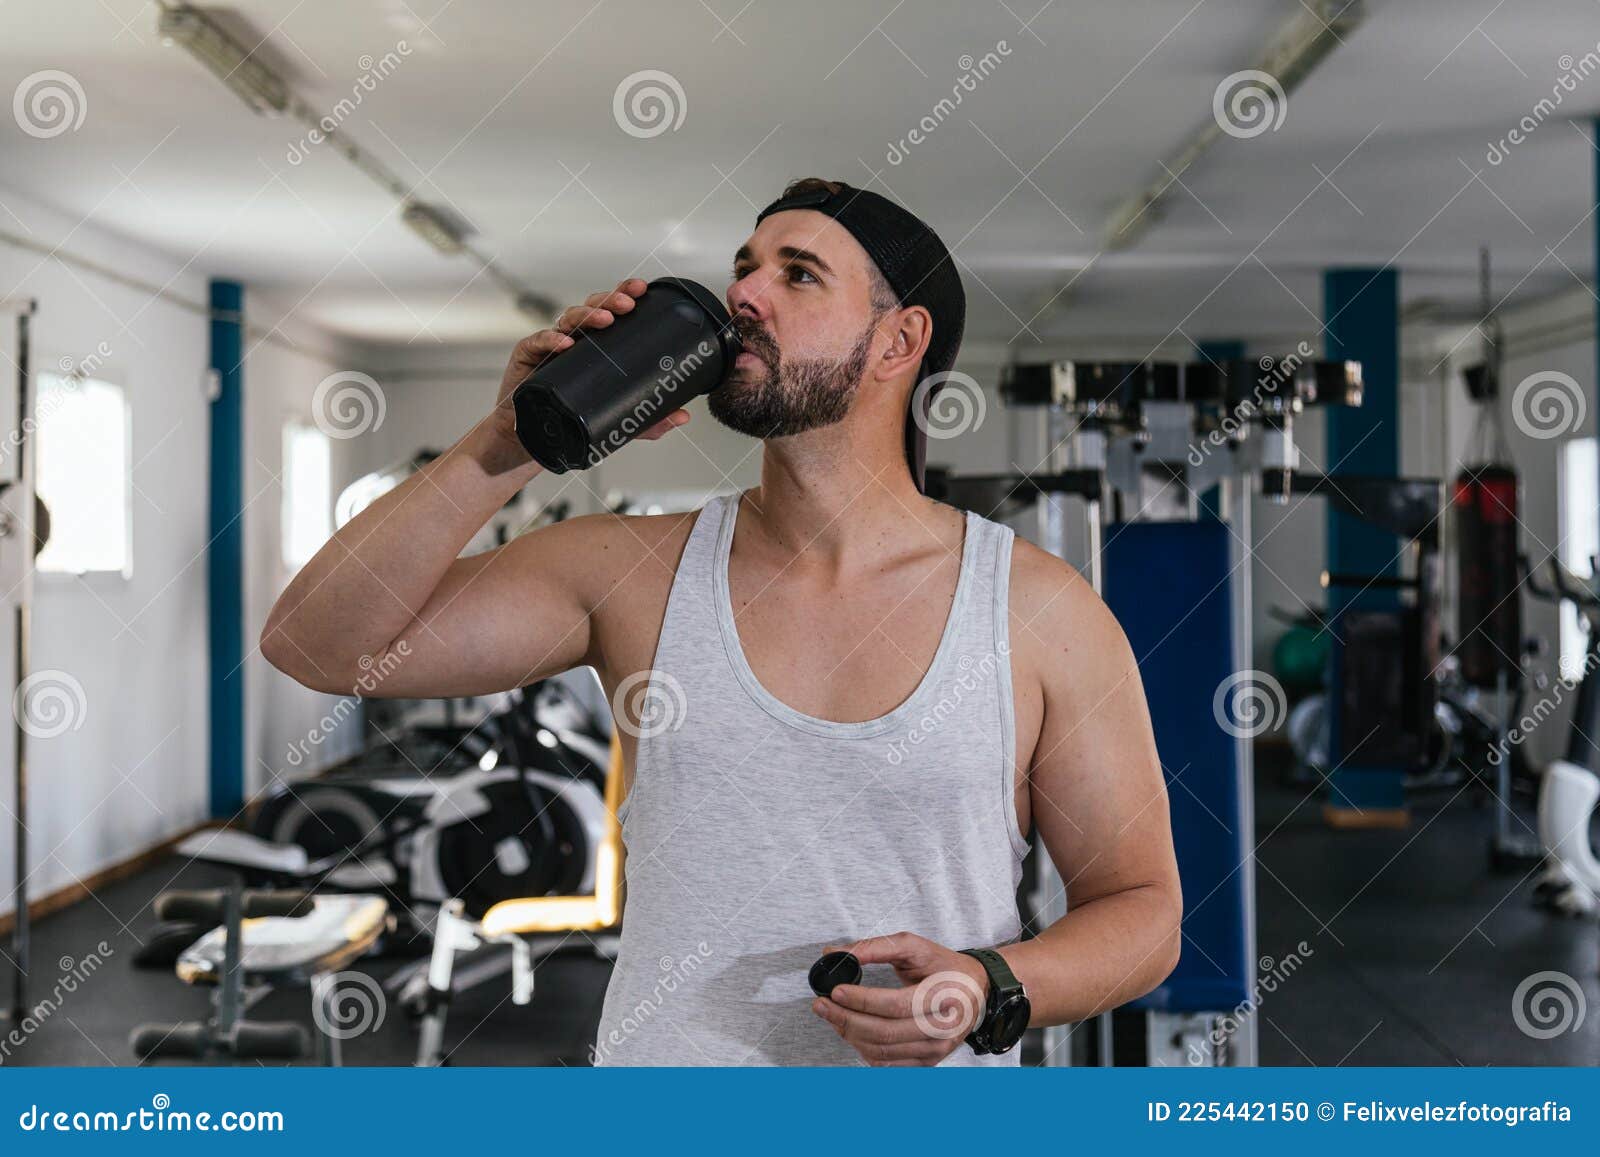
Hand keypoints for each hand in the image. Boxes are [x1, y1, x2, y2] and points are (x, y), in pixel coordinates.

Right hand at [481, 278, 691, 465]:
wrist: (534, 439)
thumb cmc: (574, 419)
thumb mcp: (618, 421)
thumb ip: (650, 420)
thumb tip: (684, 415)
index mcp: (597, 343)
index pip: (612, 311)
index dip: (625, 295)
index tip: (643, 289)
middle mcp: (575, 338)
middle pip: (592, 307)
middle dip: (610, 300)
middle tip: (628, 304)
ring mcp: (551, 345)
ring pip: (568, 318)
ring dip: (587, 314)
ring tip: (605, 320)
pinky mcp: (527, 357)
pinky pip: (537, 342)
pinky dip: (551, 339)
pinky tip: (565, 344)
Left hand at [810, 931, 991, 1066]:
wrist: (975, 989)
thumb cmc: (943, 965)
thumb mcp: (914, 946)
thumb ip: (876, 947)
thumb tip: (835, 953)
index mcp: (943, 996)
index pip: (896, 1005)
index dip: (862, 1001)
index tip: (835, 991)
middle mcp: (943, 1029)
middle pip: (886, 1033)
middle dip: (847, 1020)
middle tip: (822, 1005)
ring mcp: (937, 1050)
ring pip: (883, 1052)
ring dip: (851, 1035)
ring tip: (832, 1016)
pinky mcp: (928, 1061)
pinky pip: (888, 1063)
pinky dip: (864, 1049)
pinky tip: (853, 1031)